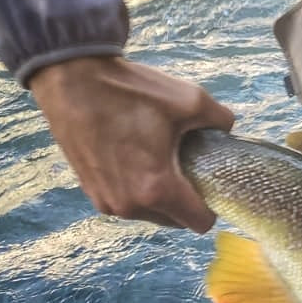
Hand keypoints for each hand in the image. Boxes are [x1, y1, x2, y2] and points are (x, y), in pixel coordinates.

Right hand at [29, 55, 233, 232]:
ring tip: (160, 157)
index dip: (212, 205)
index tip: (211, 181)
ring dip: (160, 194)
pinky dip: (137, 187)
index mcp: (157, 189)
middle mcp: (129, 205)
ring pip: (149, 212)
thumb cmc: (131, 92)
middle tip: (188, 164)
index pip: (199, 222)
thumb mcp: (190, 100)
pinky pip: (126, 201)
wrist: (73, 80)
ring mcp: (106, 201)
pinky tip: (137, 156)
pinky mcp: (90, 191)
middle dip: (186, 199)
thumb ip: (222, 120)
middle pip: (174, 219)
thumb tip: (228, 129)